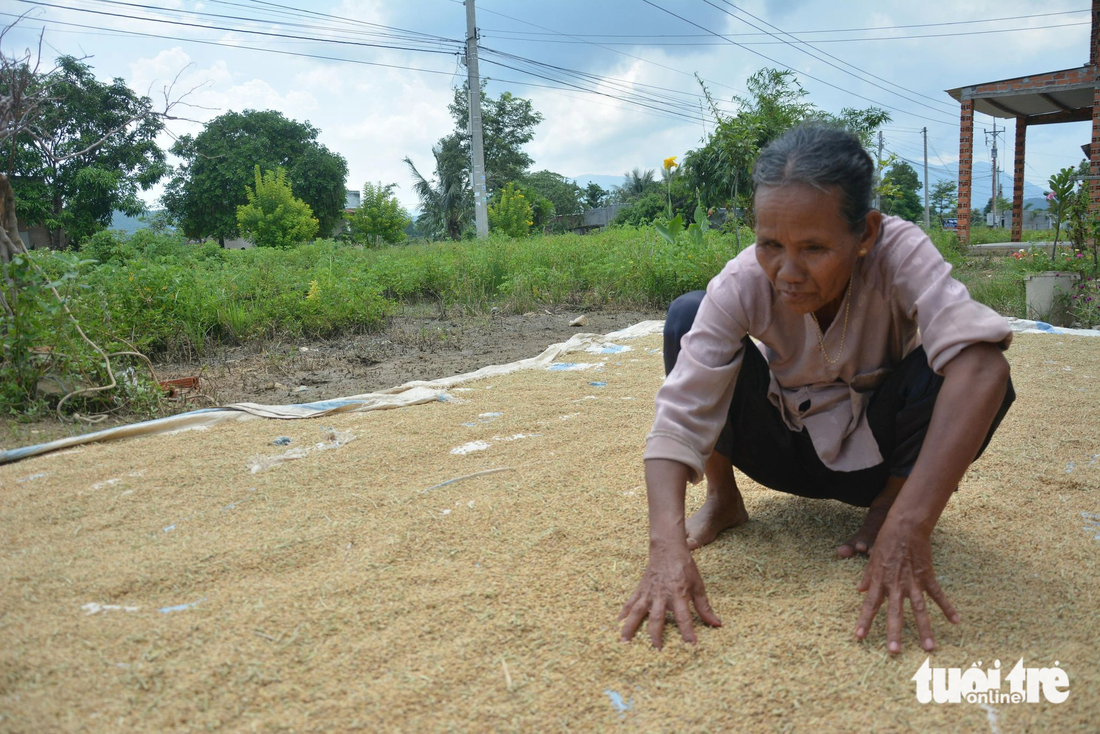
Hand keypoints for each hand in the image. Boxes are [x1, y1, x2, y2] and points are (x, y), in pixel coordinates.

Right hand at [618, 542, 721, 647]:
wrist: (668, 549)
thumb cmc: (685, 567)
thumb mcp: (698, 586)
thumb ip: (704, 607)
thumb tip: (717, 624)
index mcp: (678, 593)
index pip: (684, 616)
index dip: (687, 631)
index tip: (690, 645)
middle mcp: (662, 595)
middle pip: (657, 618)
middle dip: (656, 636)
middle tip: (656, 651)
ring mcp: (648, 592)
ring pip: (638, 611)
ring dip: (631, 627)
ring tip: (626, 642)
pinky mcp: (640, 589)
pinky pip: (630, 602)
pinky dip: (624, 612)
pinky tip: (618, 623)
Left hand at [855, 520, 958, 652]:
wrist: (906, 526)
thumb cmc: (886, 540)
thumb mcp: (873, 559)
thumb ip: (868, 577)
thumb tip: (860, 590)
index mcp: (880, 580)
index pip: (870, 604)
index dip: (864, 620)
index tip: (859, 636)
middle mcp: (896, 584)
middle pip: (894, 612)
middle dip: (894, 632)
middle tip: (894, 651)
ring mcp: (913, 582)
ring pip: (919, 609)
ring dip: (924, 629)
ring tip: (928, 647)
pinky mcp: (928, 577)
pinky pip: (938, 595)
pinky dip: (948, 608)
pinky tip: (956, 621)